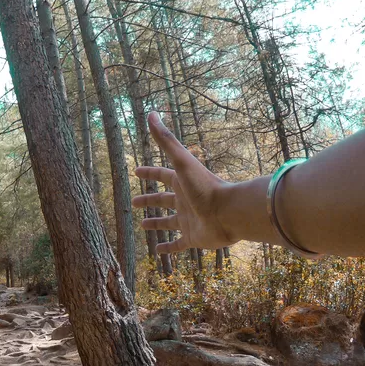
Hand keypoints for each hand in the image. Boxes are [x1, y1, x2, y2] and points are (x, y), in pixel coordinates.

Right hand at [132, 112, 235, 253]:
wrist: (230, 213)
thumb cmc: (206, 187)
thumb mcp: (182, 162)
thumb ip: (166, 140)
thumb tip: (151, 114)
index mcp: (182, 183)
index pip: (162, 175)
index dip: (149, 173)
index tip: (136, 172)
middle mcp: (185, 200)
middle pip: (164, 200)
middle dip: (149, 200)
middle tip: (134, 203)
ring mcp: (189, 220)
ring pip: (169, 222)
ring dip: (156, 224)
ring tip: (143, 226)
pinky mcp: (193, 238)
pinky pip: (178, 244)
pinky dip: (168, 248)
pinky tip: (158, 252)